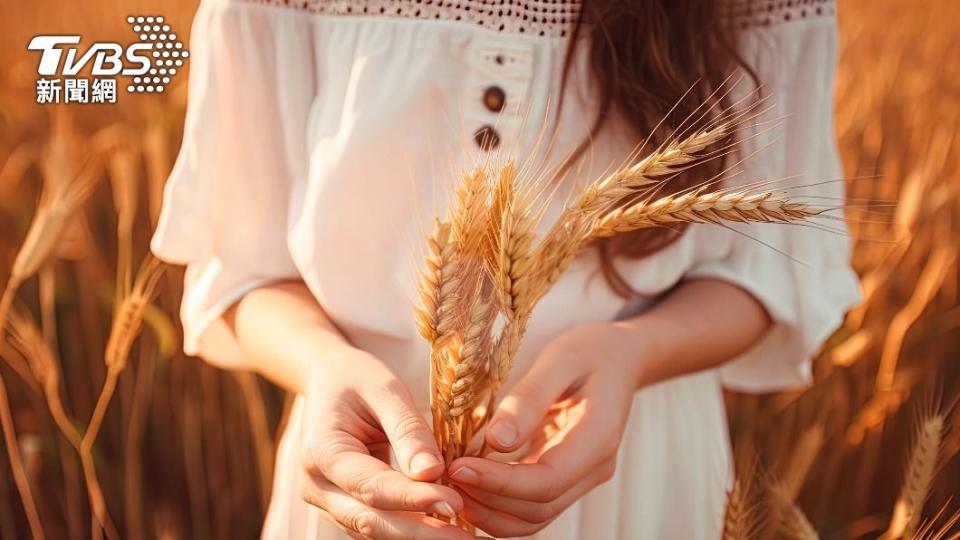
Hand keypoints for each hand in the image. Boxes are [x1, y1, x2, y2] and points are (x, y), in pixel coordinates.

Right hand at [297, 347, 472, 538]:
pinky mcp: (344, 507)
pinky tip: (446, 529)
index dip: (414, 499)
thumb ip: (408, 430)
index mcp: (322, 451)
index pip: (372, 486)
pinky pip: (379, 525)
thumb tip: (432, 473)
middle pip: (371, 520)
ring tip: (463, 538)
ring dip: (420, 536)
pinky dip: (412, 529)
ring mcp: (327, 501)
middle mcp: (317, 485)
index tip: (454, 502)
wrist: (329, 380)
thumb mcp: (385, 389)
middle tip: (467, 539)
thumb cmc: (358, 378)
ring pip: (376, 530)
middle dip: (422, 533)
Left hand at [446, 322, 647, 536]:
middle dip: (487, 500)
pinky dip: (499, 506)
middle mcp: (595, 467)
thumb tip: (496, 440)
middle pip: (539, 508)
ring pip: (535, 517)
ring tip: (449, 486)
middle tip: (443, 477)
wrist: (618, 357)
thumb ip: (531, 398)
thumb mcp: (560, 359)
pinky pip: (532, 506)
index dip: (500, 482)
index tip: (458, 468)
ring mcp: (582, 477)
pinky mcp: (567, 478)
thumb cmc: (589, 351)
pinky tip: (468, 487)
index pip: (548, 480)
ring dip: (490, 512)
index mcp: (599, 437)